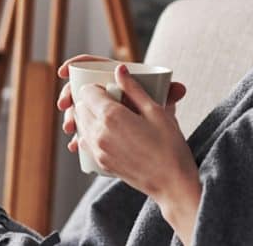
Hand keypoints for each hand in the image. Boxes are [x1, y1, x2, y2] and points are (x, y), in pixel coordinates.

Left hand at [57, 56, 200, 243]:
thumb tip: (120, 69)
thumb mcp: (156, 111)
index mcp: (112, 116)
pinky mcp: (100, 163)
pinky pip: (85, 142)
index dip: (97, 86)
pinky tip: (109, 133)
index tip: (111, 88)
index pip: (87, 91)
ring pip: (80, 125)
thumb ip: (134, 89)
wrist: (172, 182)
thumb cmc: (170, 145)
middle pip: (80, 107)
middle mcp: (99, 133)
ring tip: (111, 116)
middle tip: (111, 99)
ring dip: (89, 116)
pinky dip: (91, 133)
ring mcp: (98, 150)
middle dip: (91, 99)